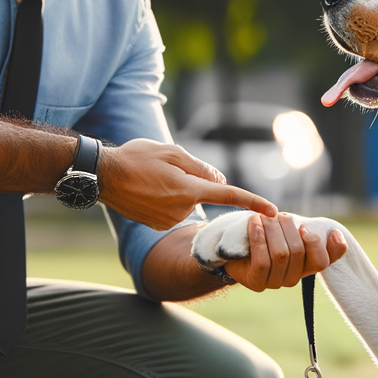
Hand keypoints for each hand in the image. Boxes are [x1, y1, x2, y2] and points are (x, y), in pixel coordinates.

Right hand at [98, 138, 276, 230]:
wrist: (103, 177)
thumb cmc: (137, 158)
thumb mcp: (172, 152)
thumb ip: (200, 168)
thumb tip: (220, 182)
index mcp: (189, 190)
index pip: (229, 196)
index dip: (254, 202)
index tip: (274, 211)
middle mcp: (181, 210)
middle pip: (202, 194)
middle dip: (192, 182)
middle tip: (164, 169)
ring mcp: (169, 220)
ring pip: (187, 202)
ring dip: (178, 190)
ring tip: (151, 178)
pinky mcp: (159, 224)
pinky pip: (174, 210)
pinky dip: (167, 200)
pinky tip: (148, 191)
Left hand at [223, 213, 347, 291]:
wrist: (232, 250)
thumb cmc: (262, 236)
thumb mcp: (282, 229)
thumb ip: (299, 229)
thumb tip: (322, 230)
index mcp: (305, 264)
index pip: (325, 260)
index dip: (331, 247)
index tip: (321, 228)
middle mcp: (294, 276)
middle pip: (299, 251)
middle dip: (288, 227)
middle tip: (278, 215)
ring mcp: (275, 283)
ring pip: (281, 254)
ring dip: (272, 230)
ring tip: (262, 217)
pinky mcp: (257, 283)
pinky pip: (263, 261)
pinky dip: (258, 238)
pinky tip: (254, 223)